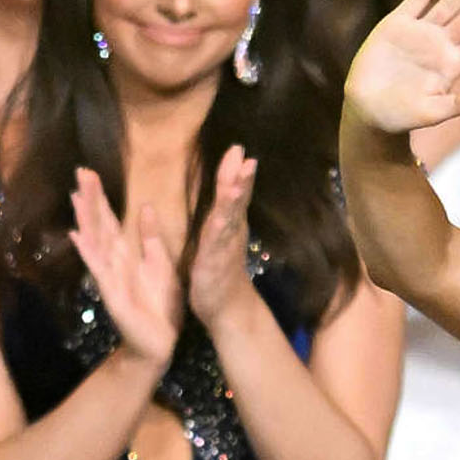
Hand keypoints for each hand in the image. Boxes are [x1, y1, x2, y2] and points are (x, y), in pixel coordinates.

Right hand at [69, 168, 181, 367]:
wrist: (160, 342)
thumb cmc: (160, 305)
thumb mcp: (161, 264)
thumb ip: (151, 237)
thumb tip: (146, 206)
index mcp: (127, 254)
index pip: (110, 221)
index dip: (101, 198)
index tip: (90, 172)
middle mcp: (113, 262)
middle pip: (99, 225)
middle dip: (90, 199)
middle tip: (80, 171)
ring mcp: (109, 276)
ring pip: (96, 242)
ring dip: (85, 219)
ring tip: (76, 195)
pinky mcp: (112, 293)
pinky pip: (99, 269)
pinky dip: (88, 252)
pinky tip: (77, 235)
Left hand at [187, 145, 259, 327]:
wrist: (229, 310)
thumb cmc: (220, 276)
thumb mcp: (216, 243)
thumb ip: (220, 222)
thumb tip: (222, 203)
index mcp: (227, 225)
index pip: (233, 195)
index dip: (236, 173)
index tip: (238, 149)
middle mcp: (231, 231)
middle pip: (236, 198)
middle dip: (240, 176)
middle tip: (243, 153)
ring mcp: (225, 244)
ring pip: (232, 213)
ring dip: (237, 191)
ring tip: (243, 171)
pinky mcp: (215, 257)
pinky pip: (219, 234)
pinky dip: (225, 218)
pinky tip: (228, 207)